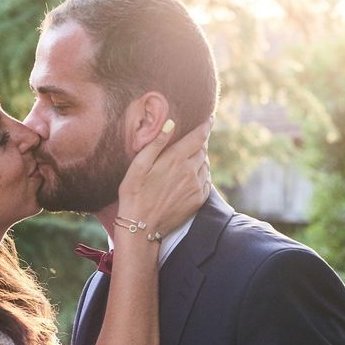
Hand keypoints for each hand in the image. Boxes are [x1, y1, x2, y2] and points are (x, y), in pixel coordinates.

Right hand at [117, 118, 210, 238]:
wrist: (141, 227)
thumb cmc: (134, 193)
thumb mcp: (138, 165)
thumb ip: (156, 143)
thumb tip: (171, 123)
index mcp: (176, 159)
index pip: (199, 136)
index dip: (205, 125)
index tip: (209, 118)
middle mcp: (190, 171)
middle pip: (202, 150)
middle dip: (198, 143)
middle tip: (189, 141)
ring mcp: (196, 187)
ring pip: (205, 165)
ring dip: (199, 159)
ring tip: (186, 160)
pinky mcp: (198, 200)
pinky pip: (206, 181)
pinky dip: (201, 174)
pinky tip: (189, 177)